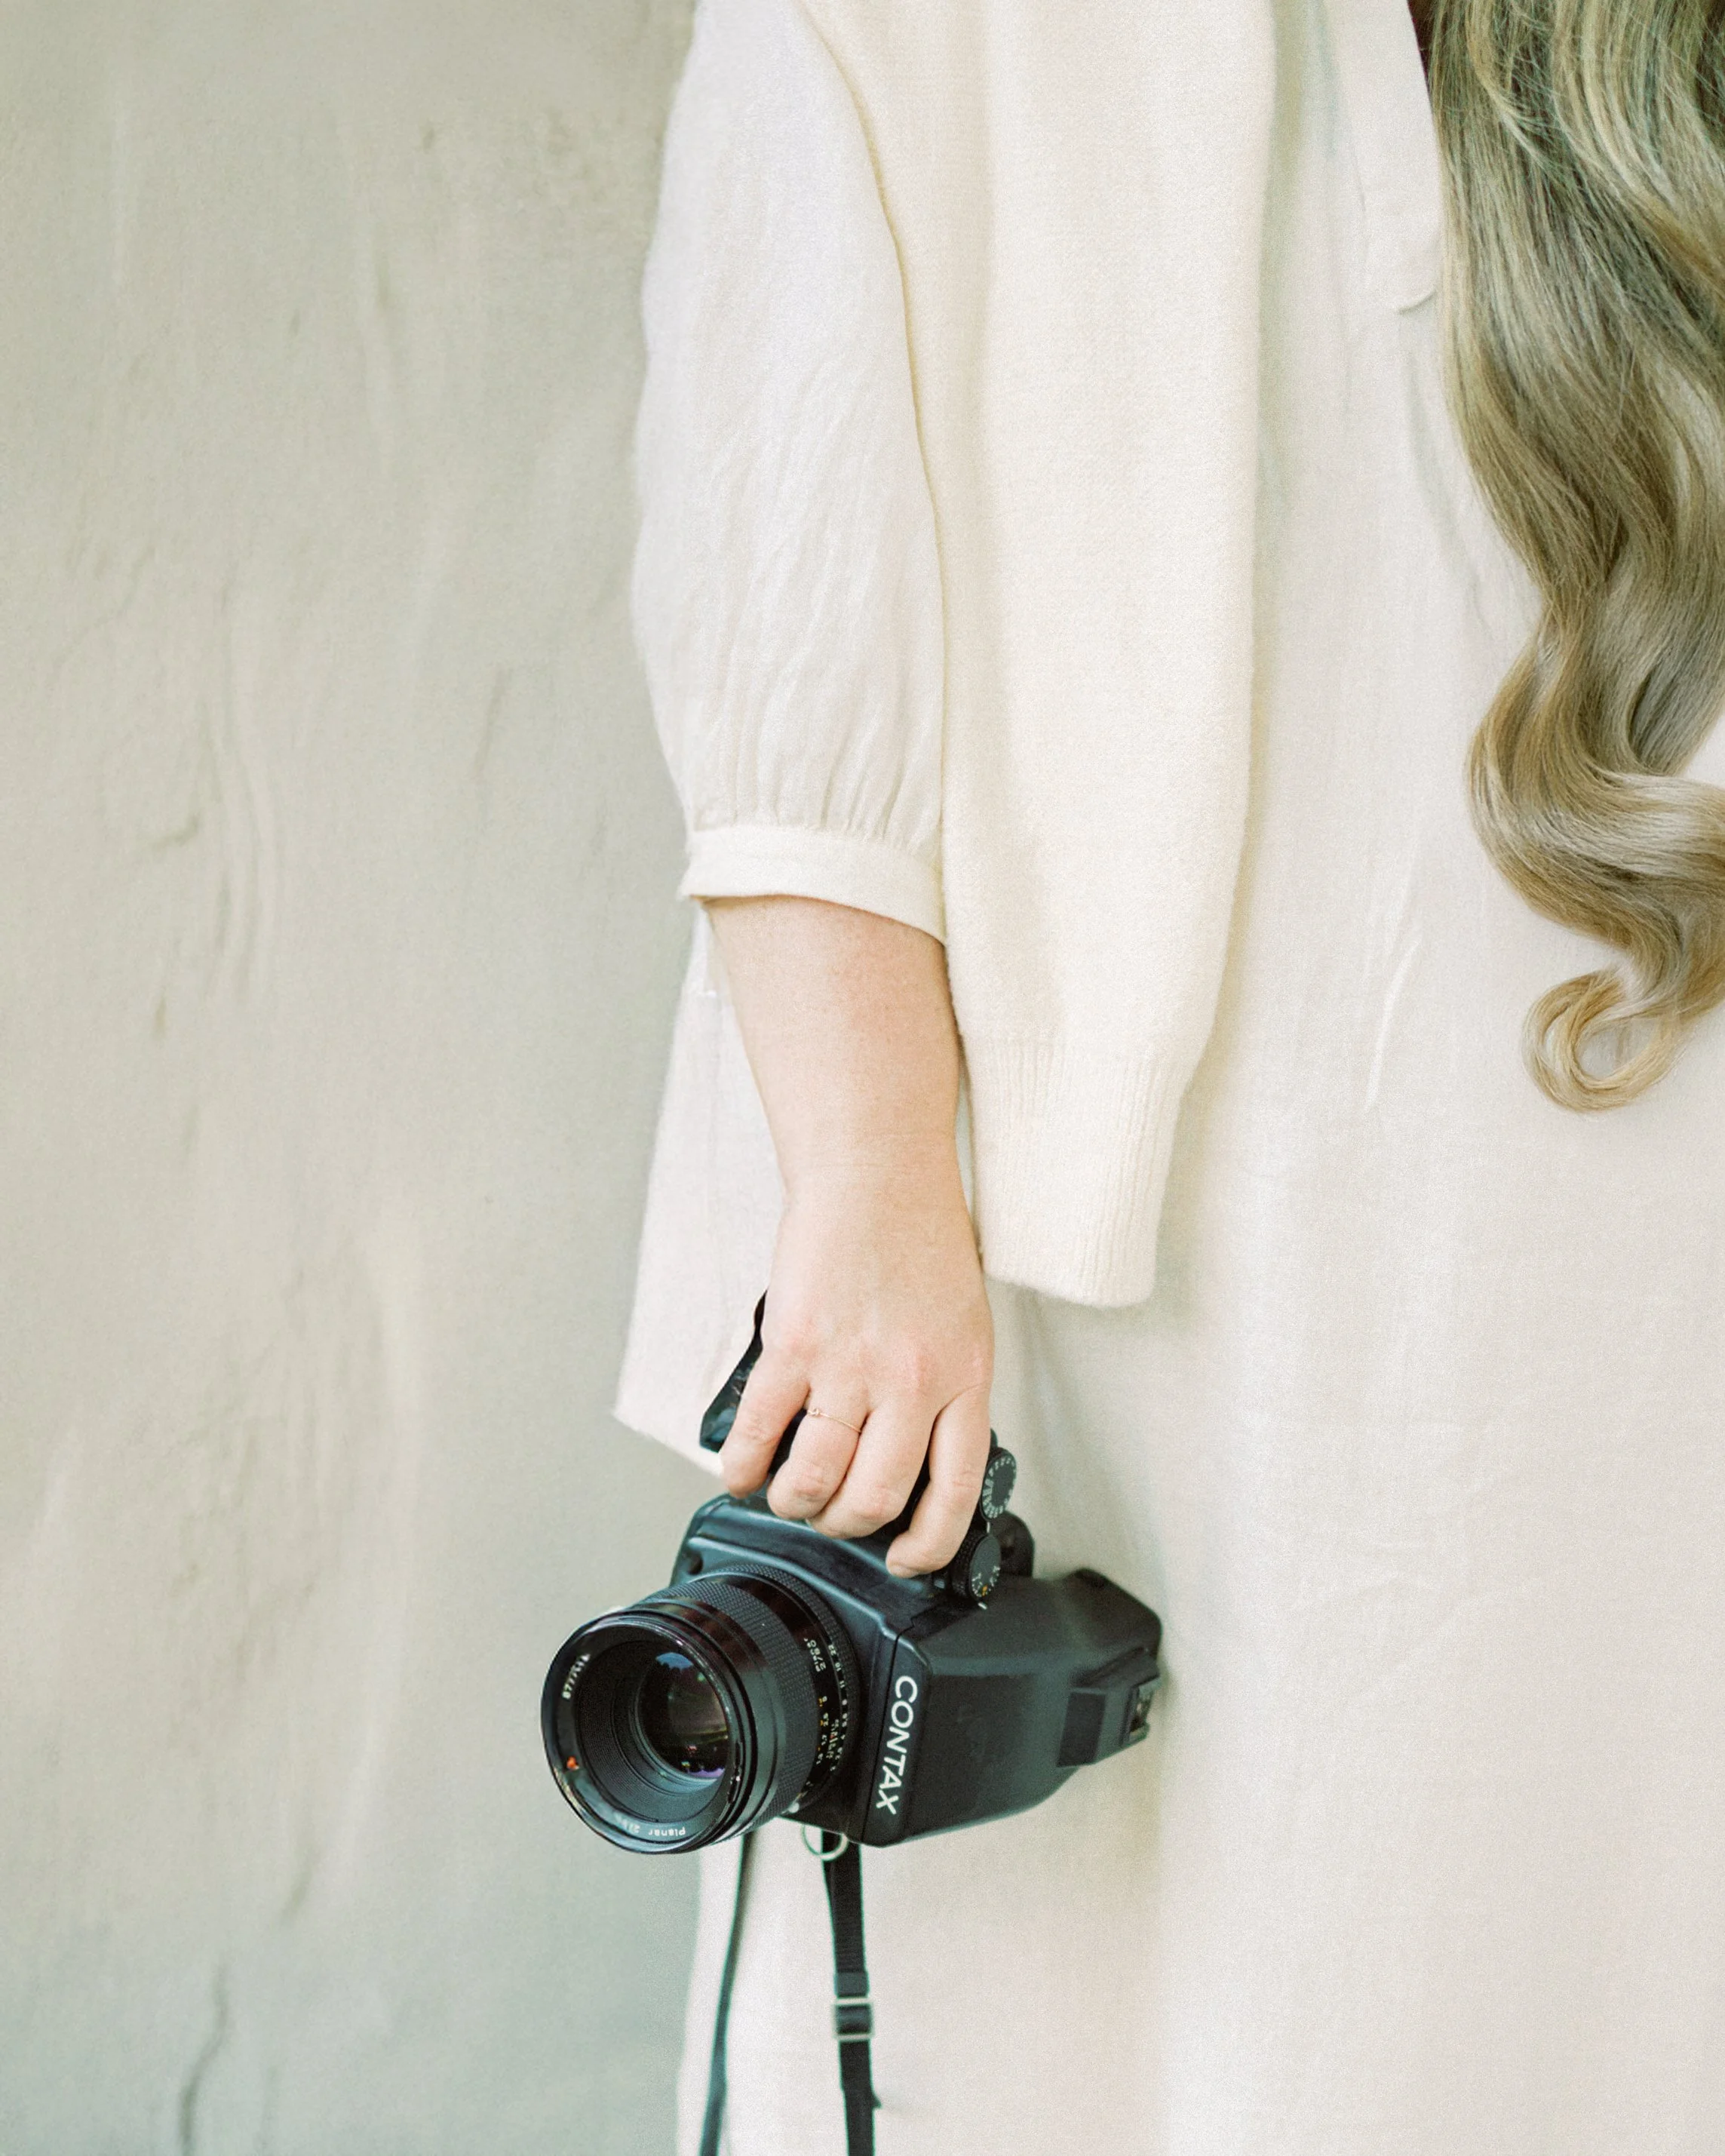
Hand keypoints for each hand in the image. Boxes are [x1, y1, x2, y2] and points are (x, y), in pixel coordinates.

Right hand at [718, 1149, 993, 1575]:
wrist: (875, 1172)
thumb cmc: (920, 1237)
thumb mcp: (964, 1322)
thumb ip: (947, 1389)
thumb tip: (914, 1455)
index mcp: (965, 1378)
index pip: (954, 1492)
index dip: (926, 1544)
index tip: (905, 1558)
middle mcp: (911, 1380)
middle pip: (874, 1498)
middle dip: (844, 1523)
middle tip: (830, 1515)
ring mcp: (851, 1365)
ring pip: (815, 1477)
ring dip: (793, 1501)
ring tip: (787, 1493)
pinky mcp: (794, 1346)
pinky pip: (761, 1431)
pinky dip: (745, 1465)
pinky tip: (742, 1470)